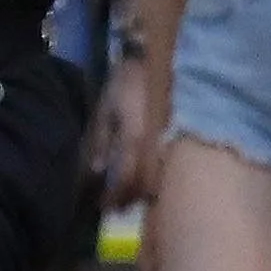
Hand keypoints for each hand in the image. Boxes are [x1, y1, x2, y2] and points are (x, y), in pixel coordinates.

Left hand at [90, 58, 160, 202]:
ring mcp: (168, 141)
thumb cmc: (123, 86)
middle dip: (130, 199)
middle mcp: (155, 144)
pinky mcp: (175, 137)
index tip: (103, 207)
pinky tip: (144, 180)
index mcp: (134, 138)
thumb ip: (100, 143)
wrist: (152, 62)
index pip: (126, 178)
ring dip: (143, 192)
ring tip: (128, 197)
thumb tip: (96, 173)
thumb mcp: (104, 112)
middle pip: (146, 184)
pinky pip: (166, 166)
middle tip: (115, 208)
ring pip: (160, 177)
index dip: (114, 196)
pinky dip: (155, 178)